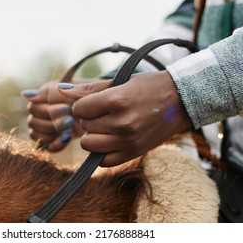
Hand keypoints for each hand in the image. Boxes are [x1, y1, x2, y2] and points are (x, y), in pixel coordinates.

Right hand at [21, 81, 84, 151]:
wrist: (101, 110)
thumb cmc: (86, 97)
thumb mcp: (70, 90)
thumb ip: (48, 92)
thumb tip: (24, 94)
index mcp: (42, 97)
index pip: (33, 107)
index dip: (48, 110)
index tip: (67, 108)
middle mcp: (40, 112)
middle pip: (33, 122)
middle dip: (52, 122)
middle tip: (70, 120)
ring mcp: (45, 127)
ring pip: (35, 134)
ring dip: (52, 133)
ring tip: (69, 129)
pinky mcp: (54, 139)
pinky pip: (45, 146)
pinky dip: (55, 144)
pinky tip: (67, 138)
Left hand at [57, 71, 191, 166]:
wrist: (181, 100)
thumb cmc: (149, 87)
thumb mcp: (120, 81)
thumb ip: (89, 88)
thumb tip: (60, 91)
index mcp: (118, 100)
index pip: (79, 108)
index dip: (83, 105)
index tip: (93, 103)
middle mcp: (122, 123)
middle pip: (84, 126)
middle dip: (88, 119)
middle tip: (103, 113)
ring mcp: (129, 141)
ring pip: (89, 144)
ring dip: (93, 135)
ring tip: (106, 126)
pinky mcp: (134, 153)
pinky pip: (104, 161)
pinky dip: (102, 152)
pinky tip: (110, 140)